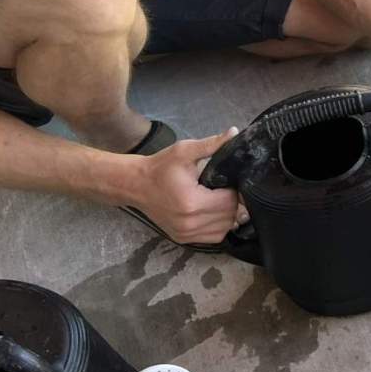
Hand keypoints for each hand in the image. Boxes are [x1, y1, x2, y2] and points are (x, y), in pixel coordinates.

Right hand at [132, 129, 242, 244]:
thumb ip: (211, 144)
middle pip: (229, 216)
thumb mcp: (184, 151)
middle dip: (232, 201)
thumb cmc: (160, 167)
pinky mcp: (182, 239)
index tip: (227, 180)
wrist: (135, 185)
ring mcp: (186, 234)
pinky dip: (218, 225)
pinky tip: (211, 211)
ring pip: (224, 228)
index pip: (230, 201)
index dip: (235, 190)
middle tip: (223, 188)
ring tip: (217, 198)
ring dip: (227, 215)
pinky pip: (213, 237)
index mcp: (192, 202)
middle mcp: (190, 223)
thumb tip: (235, 132)